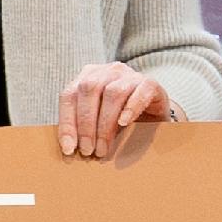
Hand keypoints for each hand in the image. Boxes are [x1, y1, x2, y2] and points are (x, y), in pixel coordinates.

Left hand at [58, 60, 172, 159]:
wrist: (155, 116)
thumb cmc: (120, 119)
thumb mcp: (97, 121)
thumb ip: (82, 126)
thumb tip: (68, 148)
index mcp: (88, 76)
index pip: (69, 95)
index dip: (66, 122)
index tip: (68, 148)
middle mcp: (107, 71)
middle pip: (89, 90)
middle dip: (85, 124)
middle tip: (87, 150)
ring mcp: (130, 75)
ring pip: (112, 92)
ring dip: (105, 124)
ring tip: (103, 147)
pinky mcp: (150, 83)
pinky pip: (140, 91)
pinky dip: (131, 108)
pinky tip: (124, 123)